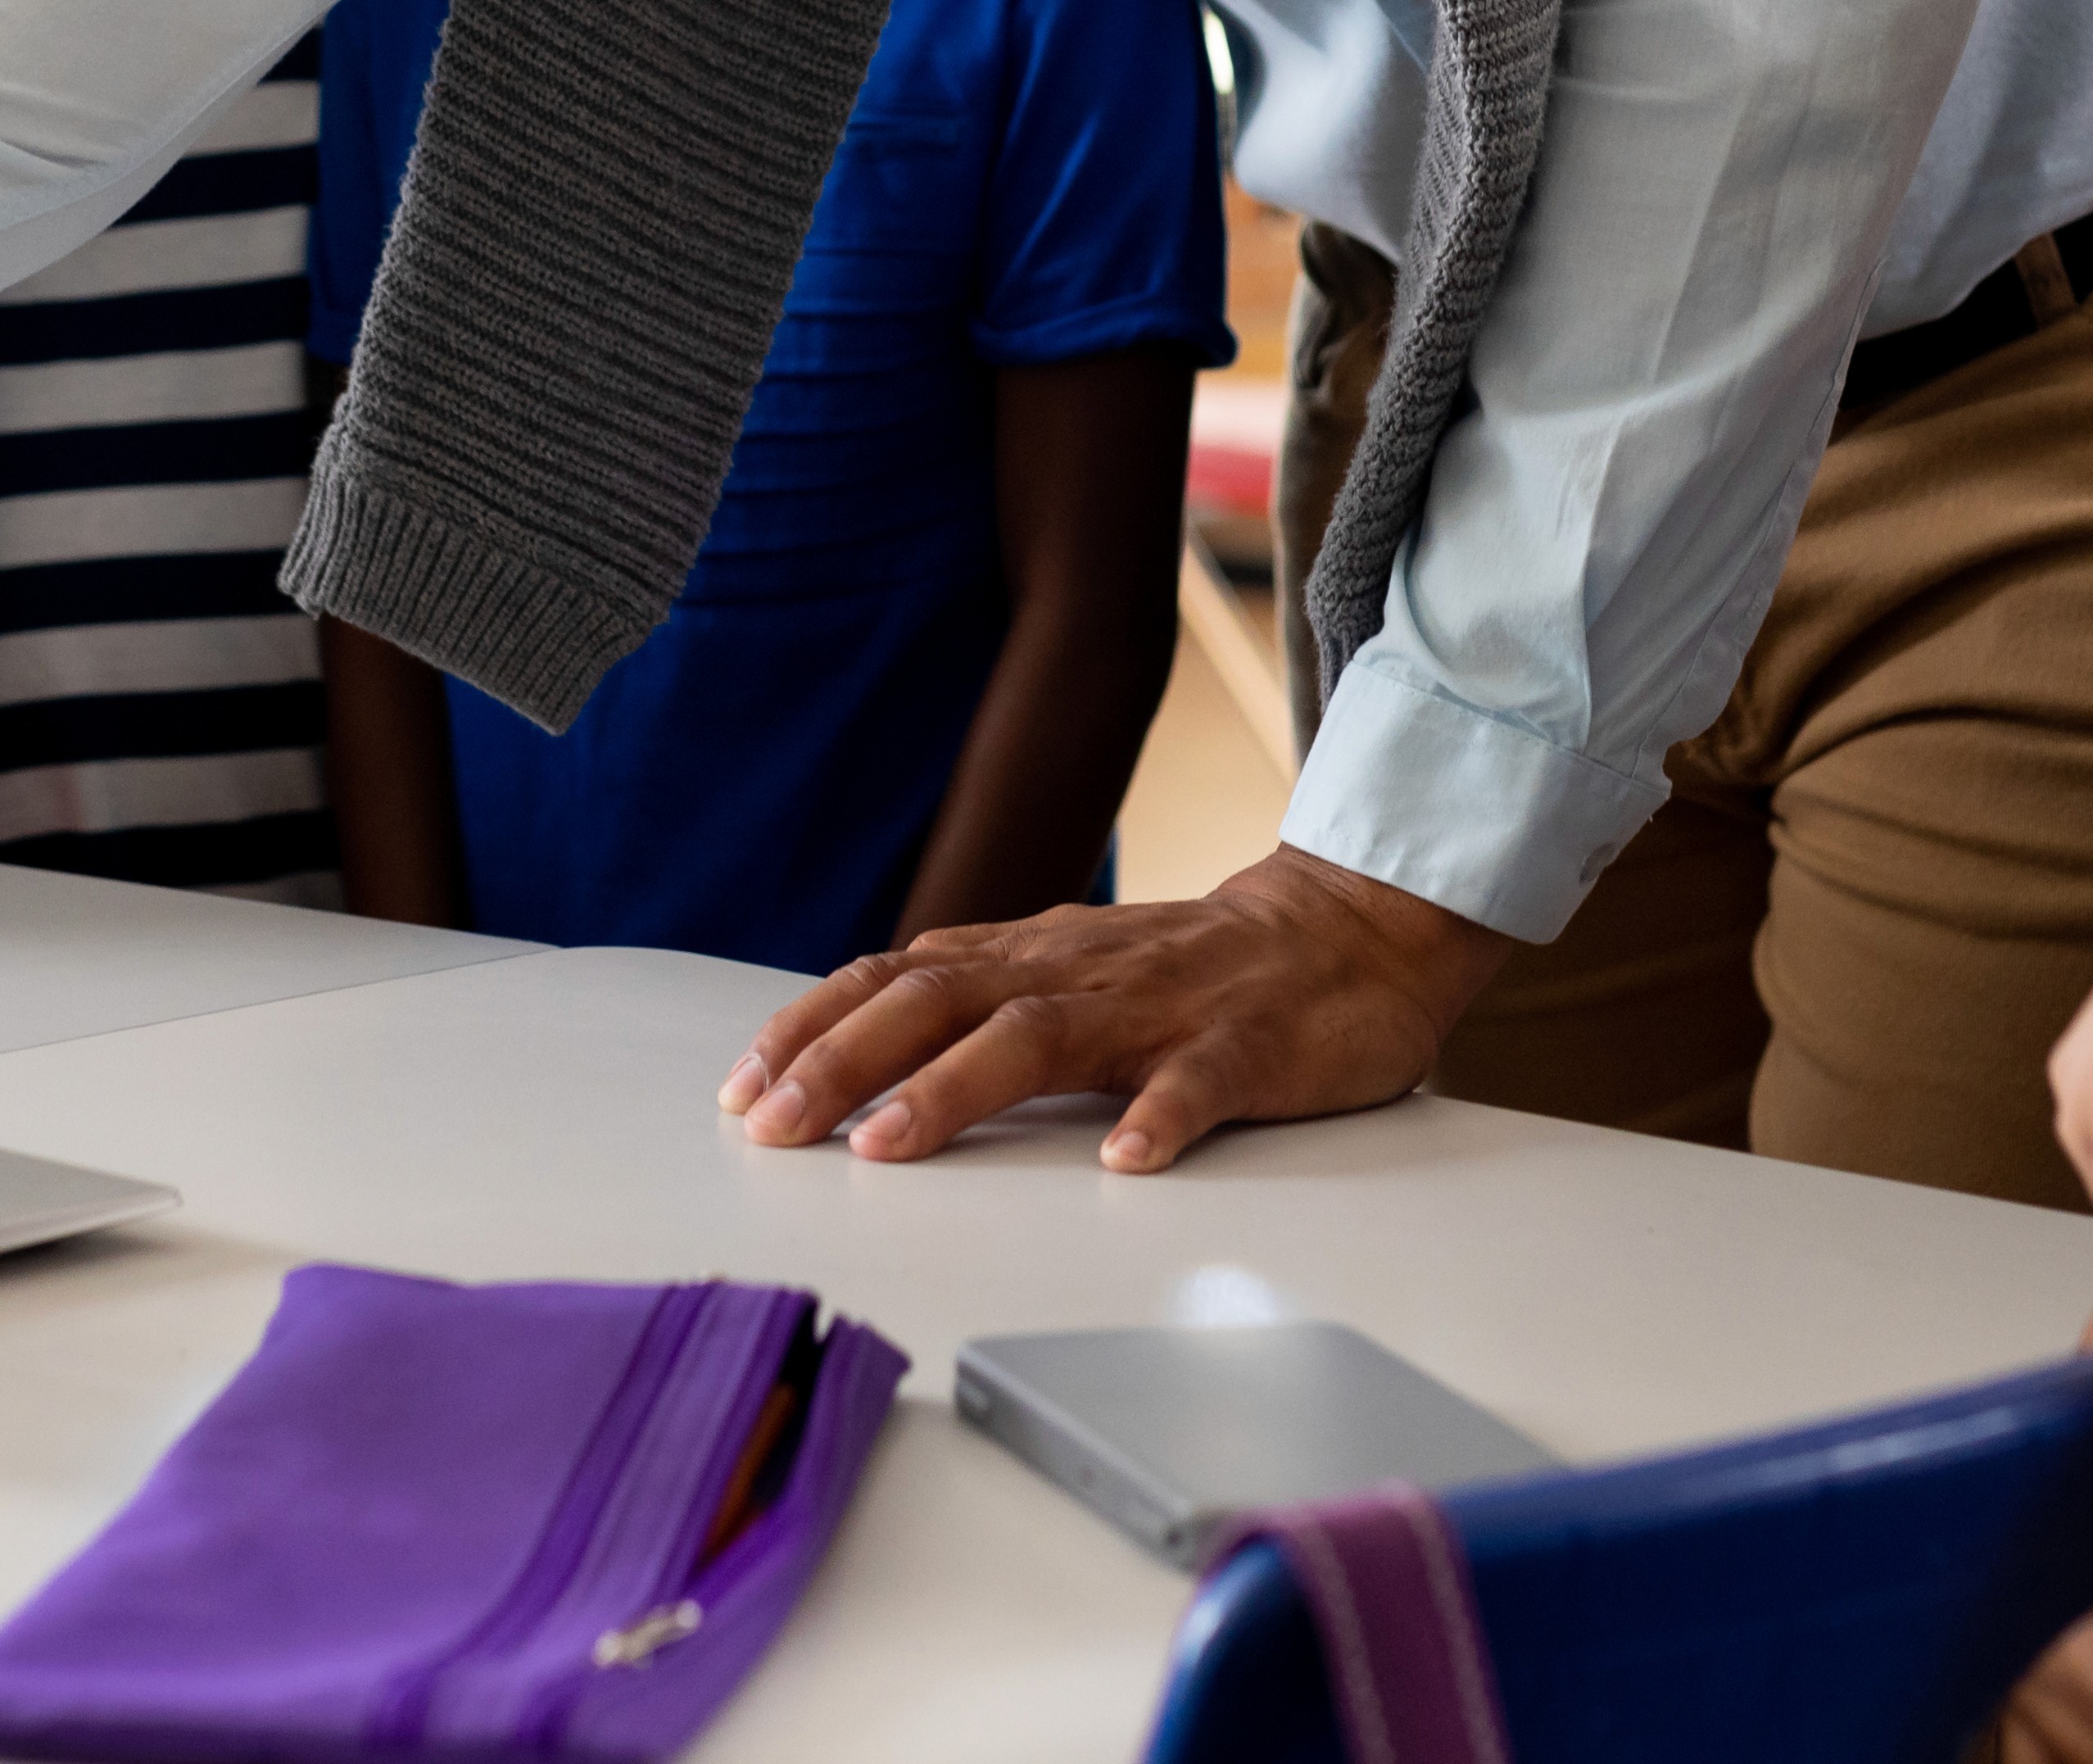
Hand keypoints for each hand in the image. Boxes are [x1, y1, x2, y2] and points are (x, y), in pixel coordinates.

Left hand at [721, 845, 1507, 1174]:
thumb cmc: (1196, 970)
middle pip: (942, 1001)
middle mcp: (1081, 969)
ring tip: (889, 1144)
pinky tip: (1127, 1161)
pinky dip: (1162, 1116)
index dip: (815, 1027)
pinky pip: (1203, 1080)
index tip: (742, 1091)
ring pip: (1045, 1035)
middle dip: (847, 1060)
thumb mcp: (1070, 969)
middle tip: (773, 1126)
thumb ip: (978, 998)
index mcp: (1034, 956)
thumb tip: (853, 1047)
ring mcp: (1165, 1005)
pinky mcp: (1251, 1045)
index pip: (899, 978)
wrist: (1350, 931)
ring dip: (958, 1087)